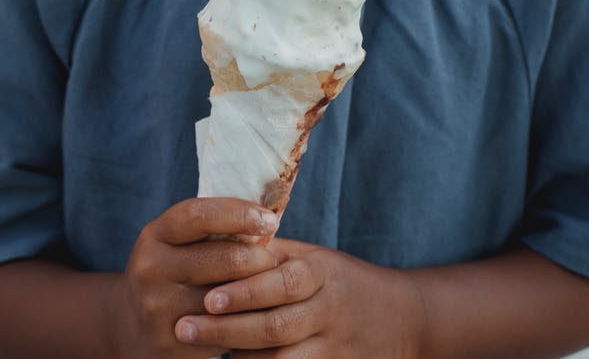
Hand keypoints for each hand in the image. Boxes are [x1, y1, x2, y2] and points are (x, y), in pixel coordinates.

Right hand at [109, 198, 281, 358]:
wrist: (132, 324)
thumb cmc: (172, 271)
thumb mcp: (177, 243)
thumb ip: (211, 229)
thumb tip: (266, 218)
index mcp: (154, 236)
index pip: (199, 215)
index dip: (240, 213)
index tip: (270, 220)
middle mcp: (150, 269)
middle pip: (225, 258)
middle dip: (261, 258)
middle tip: (274, 261)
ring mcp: (158, 308)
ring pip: (229, 298)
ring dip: (259, 292)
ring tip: (269, 287)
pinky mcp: (171, 341)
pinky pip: (225, 330)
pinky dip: (246, 321)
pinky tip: (253, 315)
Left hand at [173, 238, 425, 358]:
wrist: (403, 316)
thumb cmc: (337, 281)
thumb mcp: (311, 257)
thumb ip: (268, 254)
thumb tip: (212, 241)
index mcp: (320, 272)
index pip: (281, 282)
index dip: (244, 292)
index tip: (206, 298)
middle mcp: (330, 310)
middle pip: (276, 327)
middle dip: (227, 329)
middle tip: (184, 328)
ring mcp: (337, 347)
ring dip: (240, 355)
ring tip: (201, 350)